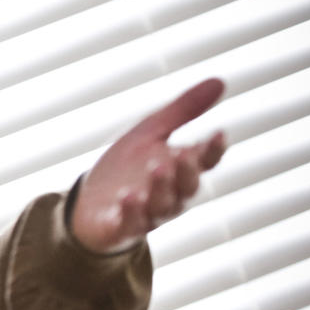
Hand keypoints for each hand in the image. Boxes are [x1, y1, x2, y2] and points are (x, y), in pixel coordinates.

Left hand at [70, 78, 226, 253]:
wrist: (89, 202)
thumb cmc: (126, 168)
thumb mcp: (150, 132)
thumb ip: (182, 111)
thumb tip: (219, 81)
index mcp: (180, 170)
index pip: (206, 161)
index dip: (214, 149)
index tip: (219, 132)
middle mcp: (170, 195)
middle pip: (188, 187)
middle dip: (186, 171)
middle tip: (182, 154)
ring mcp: (147, 213)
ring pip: (163, 206)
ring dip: (161, 189)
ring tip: (156, 170)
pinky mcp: (122, 227)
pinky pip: (131, 223)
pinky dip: (131, 212)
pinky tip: (127, 197)